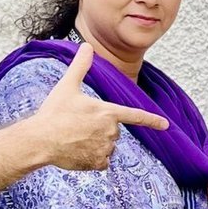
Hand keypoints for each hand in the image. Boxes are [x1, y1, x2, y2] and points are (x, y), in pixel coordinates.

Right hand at [28, 44, 170, 170]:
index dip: (152, 120)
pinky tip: (77, 152)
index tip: (166, 125)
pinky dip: (91, 159)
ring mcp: (106, 148)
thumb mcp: (67, 86)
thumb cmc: (54, 112)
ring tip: (75, 139)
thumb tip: (87, 45)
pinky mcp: (98, 163)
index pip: (135, 116)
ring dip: (94, 144)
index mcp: (108, 112)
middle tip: (76, 126)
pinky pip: (101, 162)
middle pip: (112, 131)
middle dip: (98, 130)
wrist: (41, 140)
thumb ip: (80, 66)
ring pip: (106, 147)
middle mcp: (111, 131)